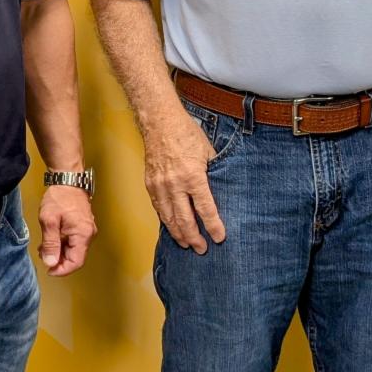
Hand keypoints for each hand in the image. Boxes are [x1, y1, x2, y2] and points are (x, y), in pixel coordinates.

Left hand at [37, 185, 96, 274]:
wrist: (67, 180)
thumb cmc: (59, 198)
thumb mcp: (49, 221)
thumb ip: (50, 243)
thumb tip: (51, 262)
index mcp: (82, 234)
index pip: (76, 262)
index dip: (62, 270)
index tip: (48, 270)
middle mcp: (88, 234)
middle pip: (76, 258)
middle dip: (59, 261)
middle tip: (43, 255)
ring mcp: (87, 230)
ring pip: (74, 251)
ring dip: (59, 253)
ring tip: (44, 247)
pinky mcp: (83, 227)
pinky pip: (74, 242)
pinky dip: (62, 245)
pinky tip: (51, 240)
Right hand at [143, 106, 225, 252]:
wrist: (160, 122)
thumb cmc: (186, 134)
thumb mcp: (208, 152)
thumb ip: (214, 173)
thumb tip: (222, 189)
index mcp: (193, 176)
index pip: (205, 209)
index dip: (213, 226)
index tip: (219, 238)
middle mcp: (175, 185)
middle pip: (185, 220)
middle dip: (194, 238)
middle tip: (202, 249)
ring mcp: (160, 186)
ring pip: (169, 218)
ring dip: (179, 234)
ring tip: (187, 245)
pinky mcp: (150, 184)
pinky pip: (159, 209)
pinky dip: (166, 221)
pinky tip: (172, 228)